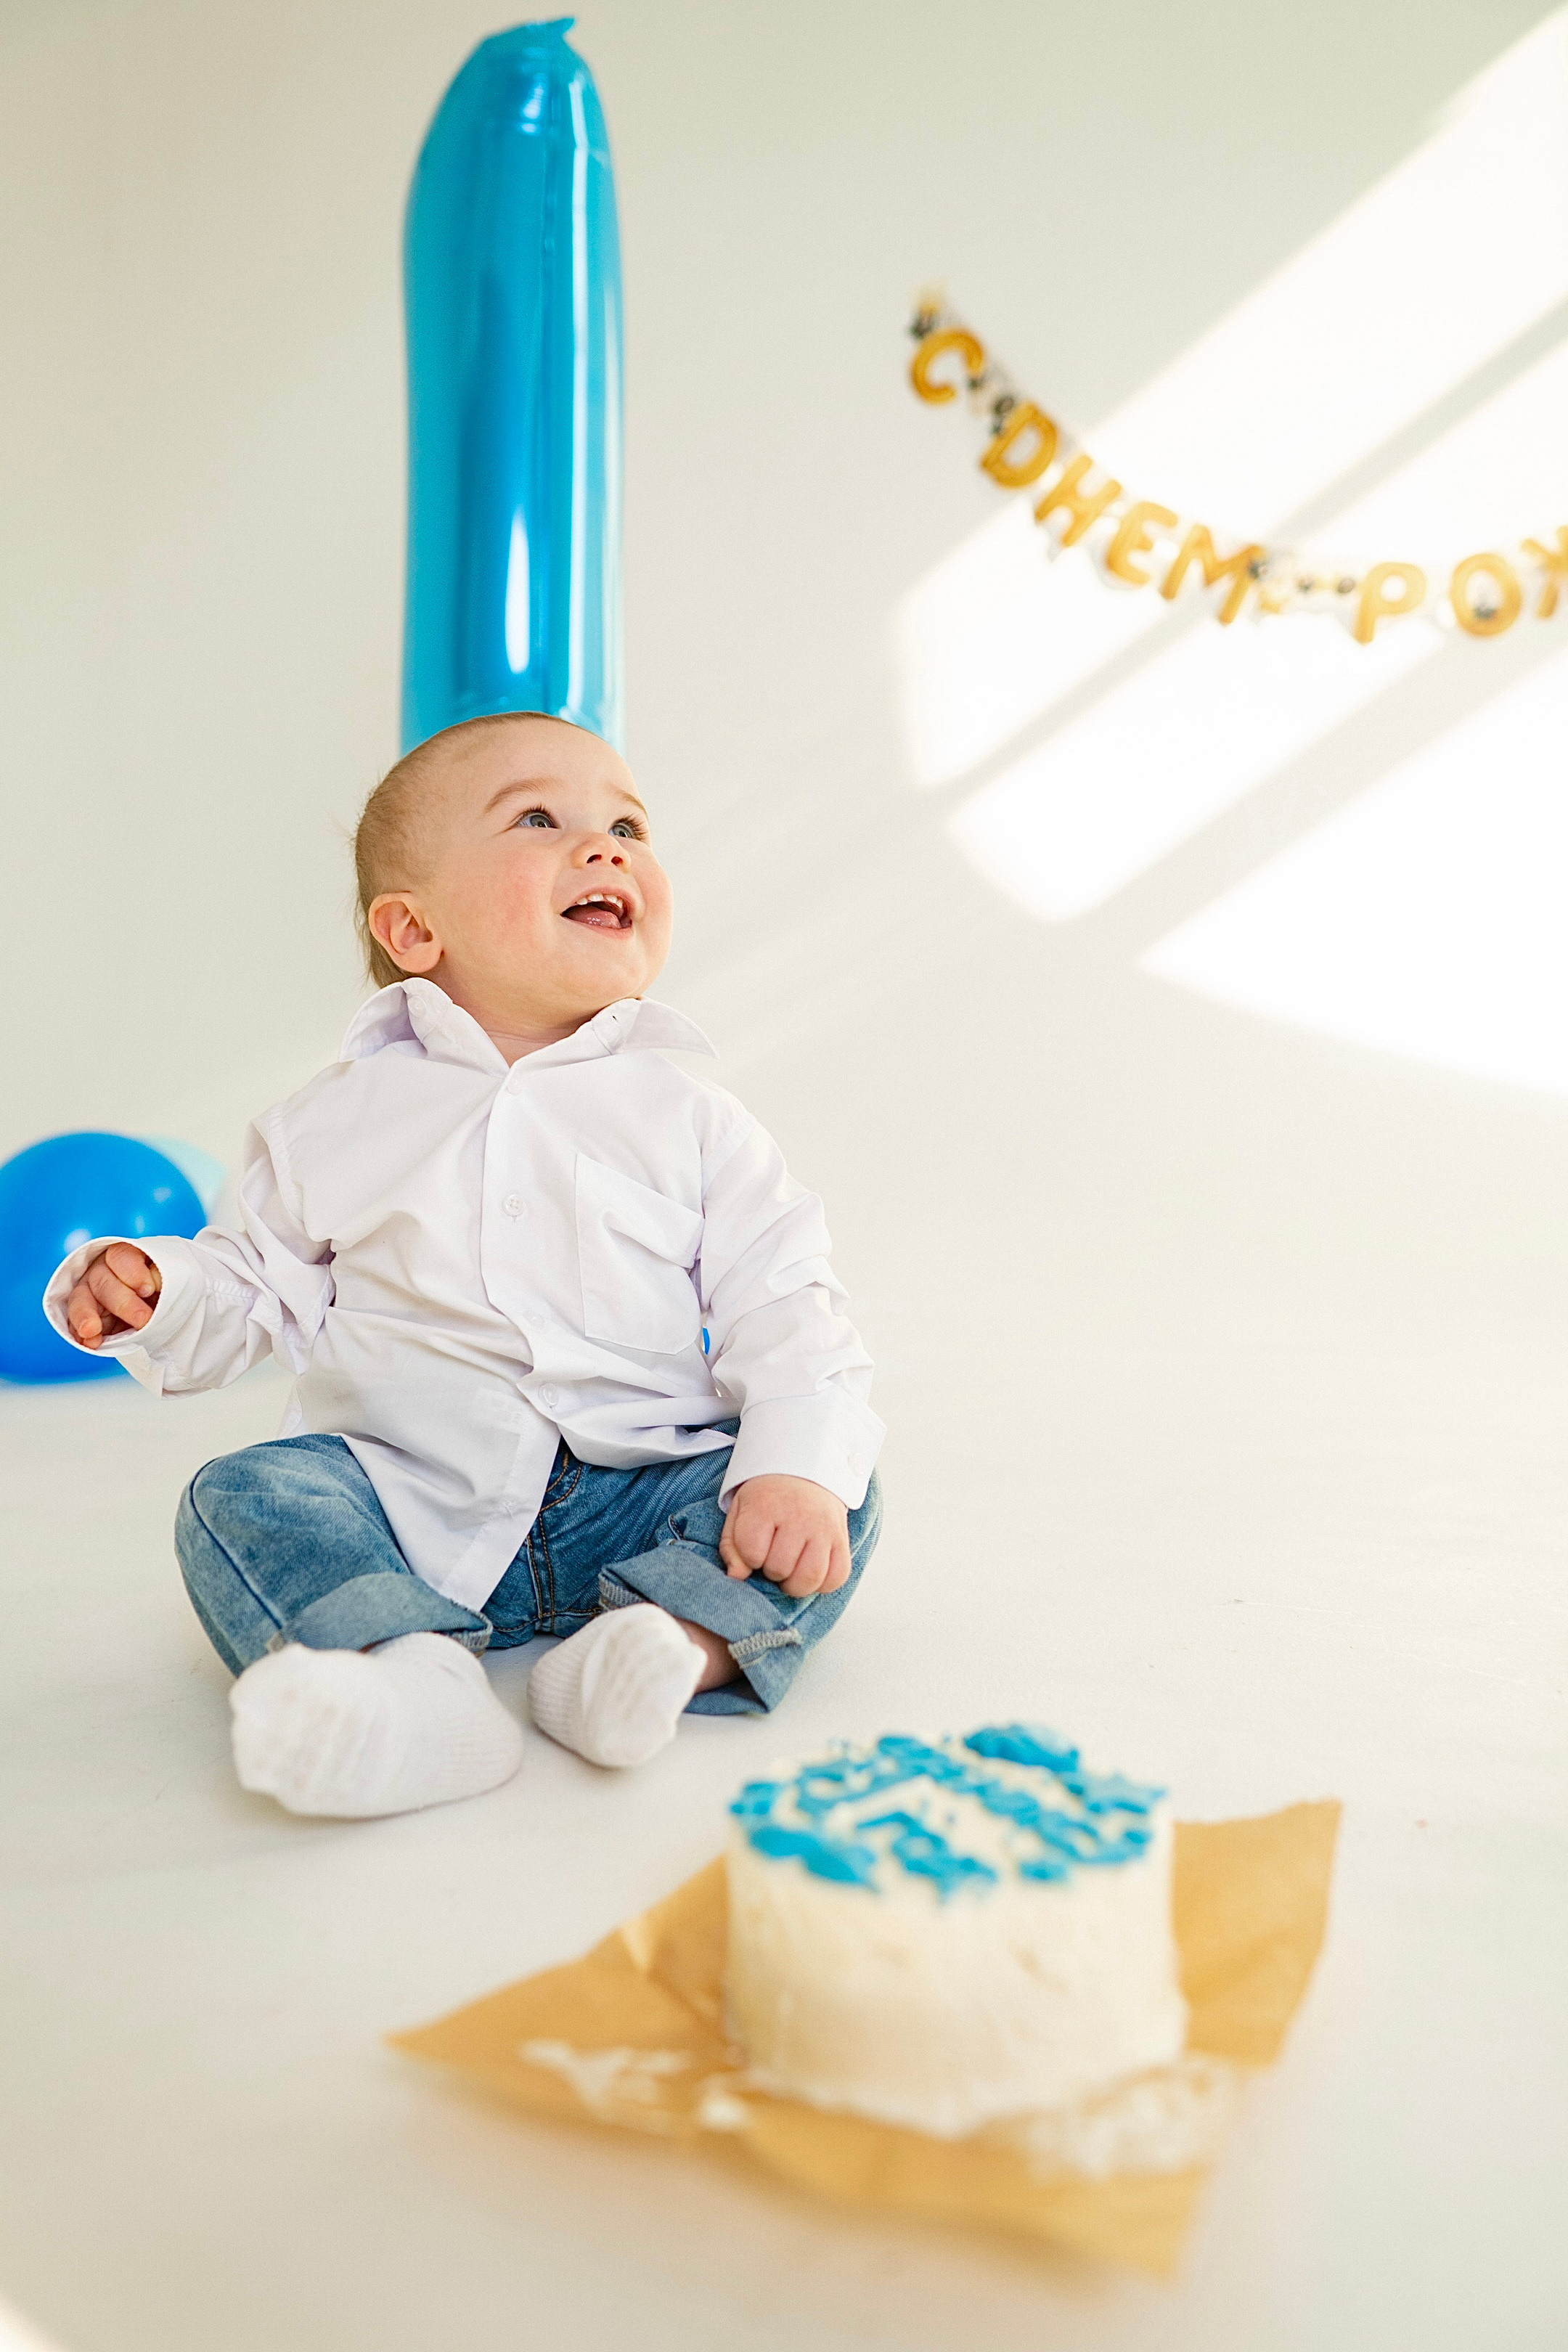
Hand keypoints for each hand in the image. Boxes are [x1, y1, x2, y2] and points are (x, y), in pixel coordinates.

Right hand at [65, 1243, 161, 1347]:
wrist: (163, 1309)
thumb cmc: (167, 1288)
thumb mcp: (174, 1277)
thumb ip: (165, 1276)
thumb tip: (157, 1281)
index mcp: (125, 1256)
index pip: (121, 1256)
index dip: (133, 1272)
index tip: (149, 1289)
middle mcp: (103, 1270)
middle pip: (102, 1279)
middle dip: (122, 1302)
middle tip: (143, 1319)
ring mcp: (90, 1293)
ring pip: (81, 1298)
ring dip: (85, 1315)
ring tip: (92, 1331)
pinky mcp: (86, 1316)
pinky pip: (75, 1324)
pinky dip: (80, 1335)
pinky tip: (90, 1342)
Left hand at [719, 1473, 850, 1599]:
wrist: (804, 1474)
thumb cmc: (768, 1500)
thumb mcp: (740, 1512)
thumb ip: (732, 1547)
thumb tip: (736, 1577)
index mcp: (765, 1506)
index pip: (752, 1553)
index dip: (750, 1559)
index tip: (755, 1547)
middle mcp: (797, 1516)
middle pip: (780, 1568)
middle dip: (772, 1571)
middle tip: (774, 1557)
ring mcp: (823, 1528)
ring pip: (809, 1578)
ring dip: (795, 1584)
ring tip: (791, 1572)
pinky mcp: (841, 1539)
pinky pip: (837, 1577)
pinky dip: (823, 1584)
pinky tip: (812, 1573)